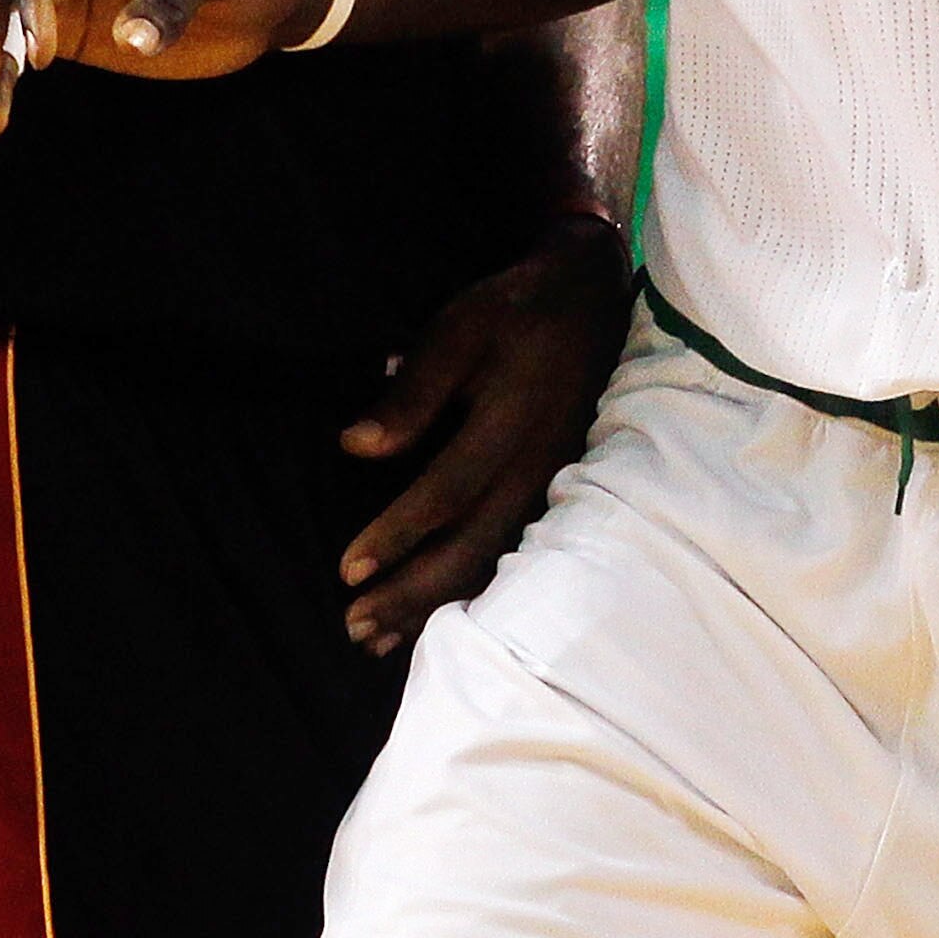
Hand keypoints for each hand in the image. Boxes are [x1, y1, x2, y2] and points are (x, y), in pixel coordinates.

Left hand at [336, 215, 631, 654]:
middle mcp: (536, 466)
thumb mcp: (459, 329)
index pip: (448, 493)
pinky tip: (437, 613)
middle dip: (413, 594)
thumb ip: (414, 390)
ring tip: (382, 638)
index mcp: (511, 423)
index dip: (398, 535)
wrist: (591, 299)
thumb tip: (354, 446)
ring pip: (495, 561)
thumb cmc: (514, 311)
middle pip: (473, 547)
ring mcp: (552, 484)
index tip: (347, 571)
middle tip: (355, 627)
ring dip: (438, 604)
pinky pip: (513, 553)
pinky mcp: (558, 490)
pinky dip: (471, 589)